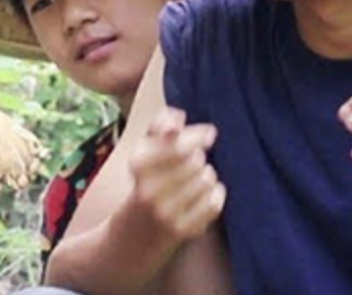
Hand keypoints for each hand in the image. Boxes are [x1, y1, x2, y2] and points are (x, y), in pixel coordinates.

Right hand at [126, 107, 224, 243]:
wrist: (135, 233)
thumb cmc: (147, 180)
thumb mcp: (144, 149)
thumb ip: (161, 124)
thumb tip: (185, 119)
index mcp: (137, 164)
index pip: (179, 143)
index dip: (198, 137)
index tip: (208, 135)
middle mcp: (148, 189)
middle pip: (196, 160)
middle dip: (199, 158)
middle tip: (194, 163)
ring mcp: (165, 212)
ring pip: (207, 179)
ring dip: (207, 176)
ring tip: (197, 180)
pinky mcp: (182, 231)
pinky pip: (214, 202)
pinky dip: (216, 194)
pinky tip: (206, 195)